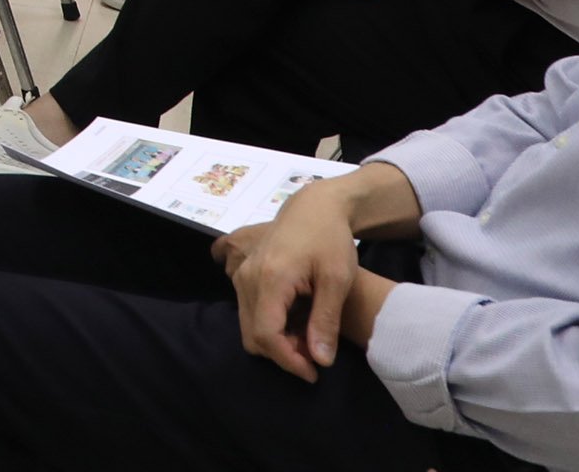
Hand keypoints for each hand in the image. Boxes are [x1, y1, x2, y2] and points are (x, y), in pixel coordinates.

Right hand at [229, 182, 363, 382]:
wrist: (314, 206)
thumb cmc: (330, 238)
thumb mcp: (337, 279)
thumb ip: (325, 321)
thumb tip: (320, 361)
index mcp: (269, 278)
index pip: (267, 336)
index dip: (289, 361)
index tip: (315, 373)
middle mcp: (247, 278)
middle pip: (253, 336)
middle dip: (283, 354)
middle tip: (316, 354)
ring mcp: (240, 275)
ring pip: (249, 327)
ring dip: (277, 342)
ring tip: (309, 337)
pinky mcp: (242, 274)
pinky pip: (249, 313)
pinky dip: (269, 327)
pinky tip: (296, 322)